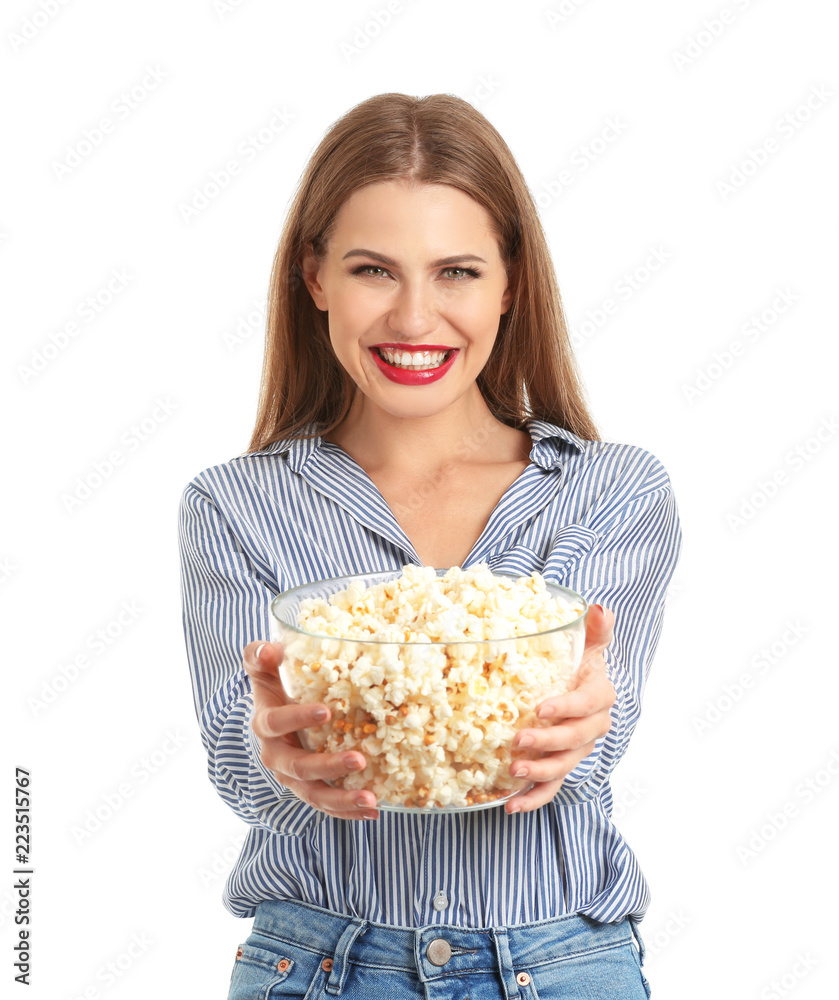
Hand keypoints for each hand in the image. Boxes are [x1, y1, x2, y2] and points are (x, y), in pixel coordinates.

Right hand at [244, 641, 379, 820]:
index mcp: (265, 724)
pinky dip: (348, 811)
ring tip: (371, 800)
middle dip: (328, 766)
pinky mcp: (308, 789)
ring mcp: (292, 777)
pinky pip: (326, 805)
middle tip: (359, 759)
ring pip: (313, 795)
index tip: (327, 711)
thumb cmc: (272, 688)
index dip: (299, 718)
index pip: (277, 723)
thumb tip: (270, 649)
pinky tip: (373, 811)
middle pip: (298, 767)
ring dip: (342, 800)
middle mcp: (276, 755)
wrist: (268, 720)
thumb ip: (260, 656)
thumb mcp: (262, 668)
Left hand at [504, 604, 616, 814]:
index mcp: (599, 694)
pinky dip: (534, 798)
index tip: (541, 708)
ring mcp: (577, 749)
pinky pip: (552, 787)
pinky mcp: (561, 765)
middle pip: (577, 740)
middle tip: (519, 740)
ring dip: (541, 773)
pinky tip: (511, 805)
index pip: (589, 703)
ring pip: (565, 766)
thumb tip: (600, 609)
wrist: (577, 684)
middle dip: (549, 742)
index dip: (568, 708)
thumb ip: (596, 627)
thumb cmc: (577, 660)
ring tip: (514, 771)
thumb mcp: (587, 642)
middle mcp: (593, 726)